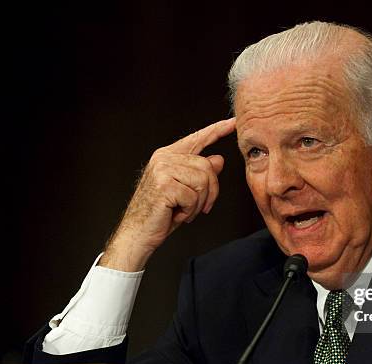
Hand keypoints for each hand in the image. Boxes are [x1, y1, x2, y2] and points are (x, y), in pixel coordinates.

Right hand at [100, 118, 235, 270]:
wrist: (138, 233)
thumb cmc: (161, 214)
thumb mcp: (186, 192)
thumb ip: (200, 173)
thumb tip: (219, 159)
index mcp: (168, 156)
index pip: (197, 139)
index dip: (217, 130)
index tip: (233, 123)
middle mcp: (164, 158)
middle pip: (207, 167)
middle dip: (210, 193)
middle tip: (197, 208)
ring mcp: (162, 169)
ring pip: (203, 181)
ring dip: (198, 203)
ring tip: (183, 210)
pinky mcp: (163, 184)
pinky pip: (193, 197)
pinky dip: (190, 211)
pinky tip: (176, 214)